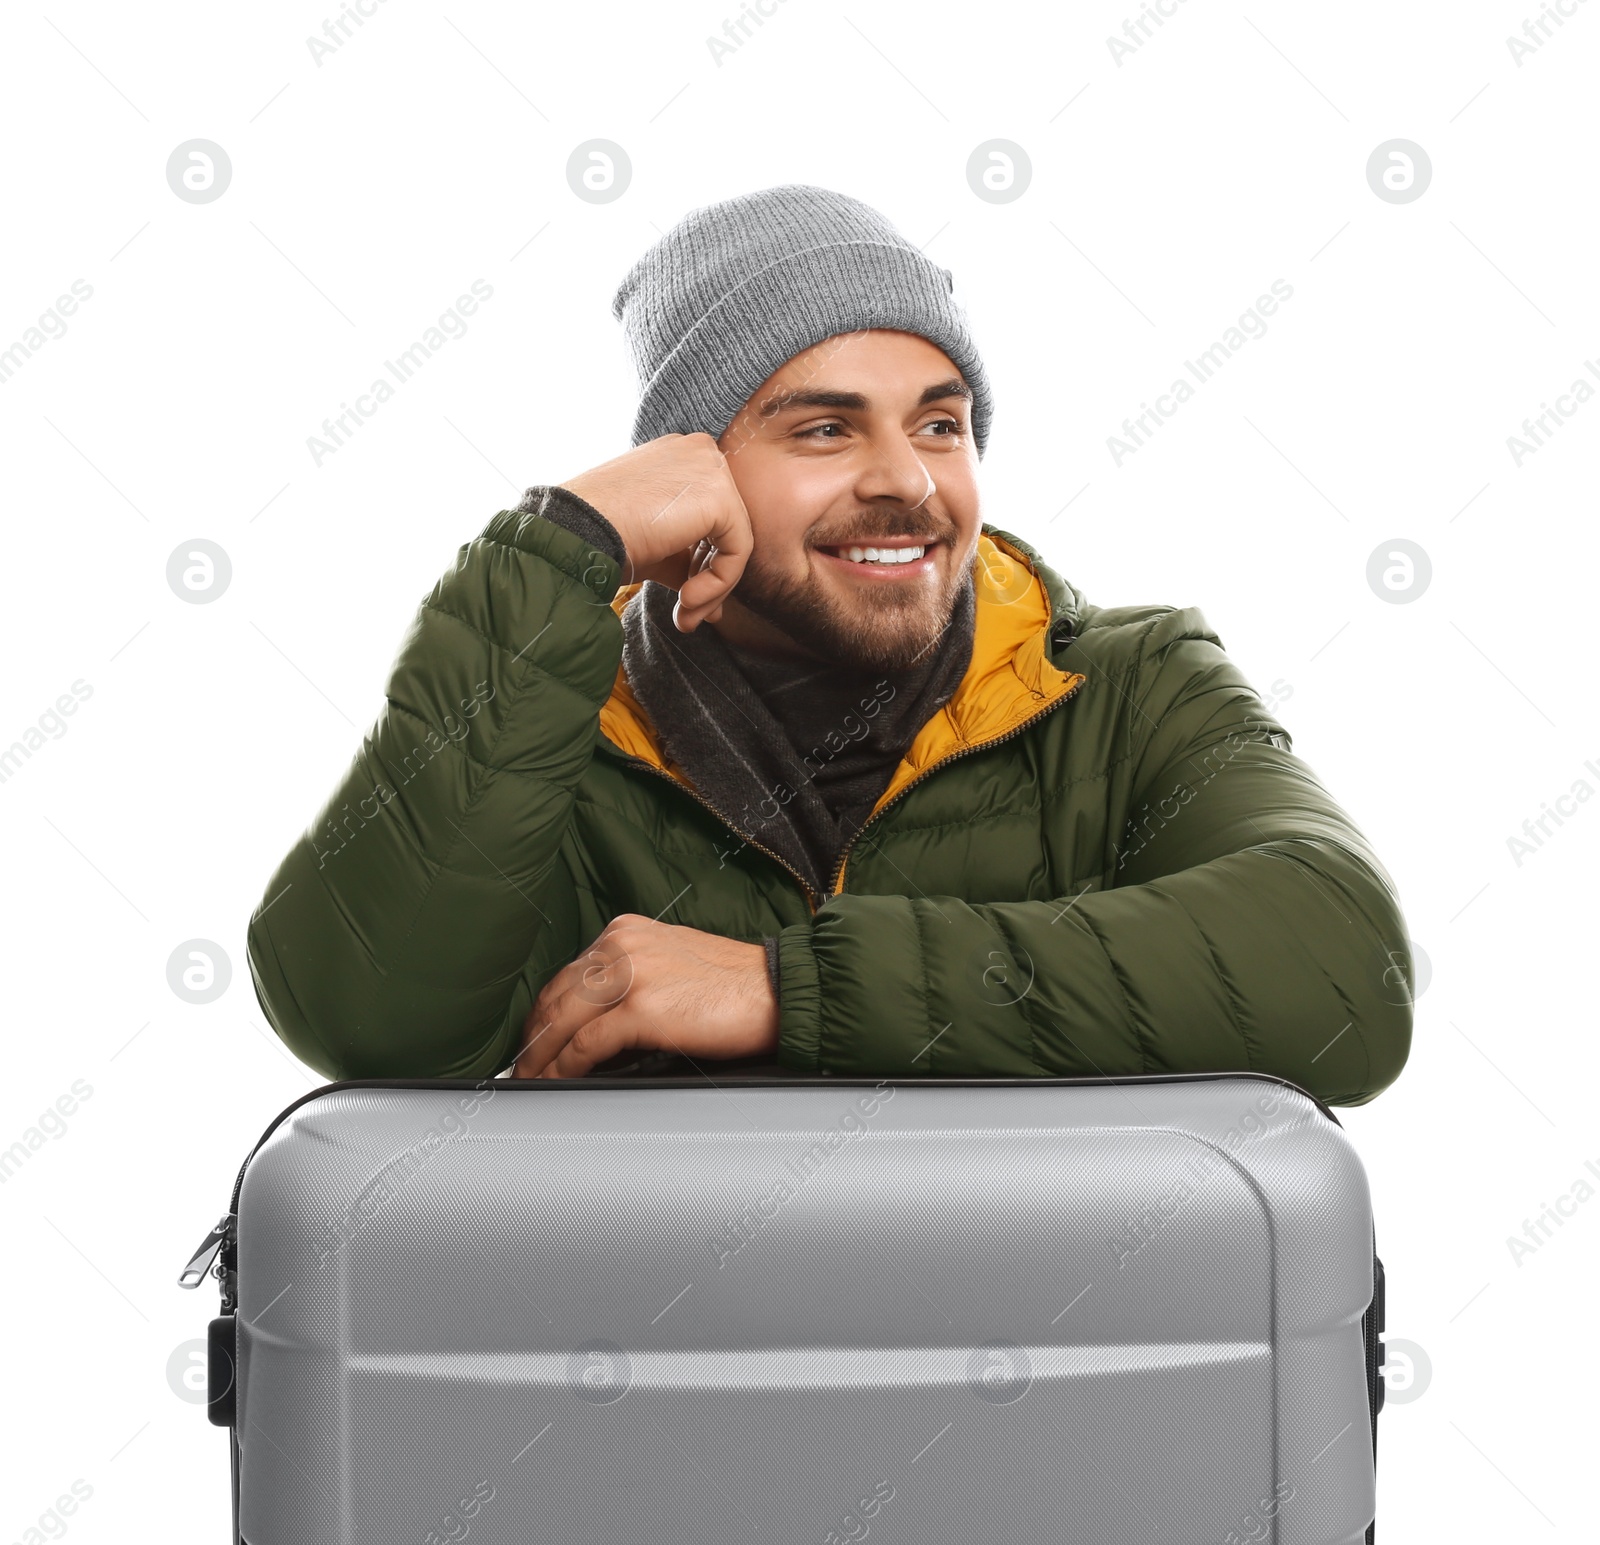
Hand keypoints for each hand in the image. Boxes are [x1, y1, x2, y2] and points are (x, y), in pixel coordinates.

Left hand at [512, 913, 779, 1077]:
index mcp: (626, 932)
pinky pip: (584, 1046)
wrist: (778, 991)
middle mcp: (621, 945)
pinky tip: (560, 1082)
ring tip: (533, 1081)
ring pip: (560, 1021)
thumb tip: (595, 1019)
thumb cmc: (736, 985)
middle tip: (523, 1067)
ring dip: (540, 1058)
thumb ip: (632, 977)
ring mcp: (629, 974)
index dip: (544, 1012)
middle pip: (555, 996)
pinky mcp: (640, 1009)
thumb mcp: (672, 962)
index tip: (535, 1038)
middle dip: (533, 1037)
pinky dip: (565, 1068)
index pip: (567, 975)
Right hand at [557, 433, 753, 632]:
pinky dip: (717, 584)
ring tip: (684, 614)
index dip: (701, 563)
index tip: (684, 598)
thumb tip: (714, 609)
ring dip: (713, 589)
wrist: (577, 531)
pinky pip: (737, 551)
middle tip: (686, 614)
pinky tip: (686, 600)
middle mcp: (700, 452)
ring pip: (736, 542)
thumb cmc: (604, 536)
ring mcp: (711, 468)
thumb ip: (688, 566)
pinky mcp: (719, 494)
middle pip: (727, 528)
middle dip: (710, 580)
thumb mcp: (655, 547)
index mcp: (682, 457)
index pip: (712, 516)